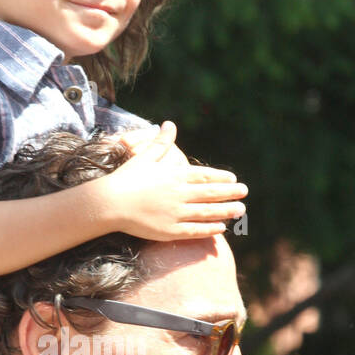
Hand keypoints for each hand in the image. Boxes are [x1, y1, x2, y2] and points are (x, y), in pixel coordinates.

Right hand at [102, 122, 247, 240]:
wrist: (109, 203)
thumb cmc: (125, 178)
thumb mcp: (145, 157)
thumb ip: (161, 142)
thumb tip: (169, 123)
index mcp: (174, 176)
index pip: (204, 176)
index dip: (220, 178)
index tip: (233, 179)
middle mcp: (179, 194)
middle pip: (210, 193)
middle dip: (229, 193)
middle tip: (245, 192)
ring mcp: (175, 213)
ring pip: (207, 212)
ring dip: (225, 211)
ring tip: (240, 210)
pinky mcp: (169, 231)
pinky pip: (194, 231)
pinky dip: (209, 229)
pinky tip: (221, 228)